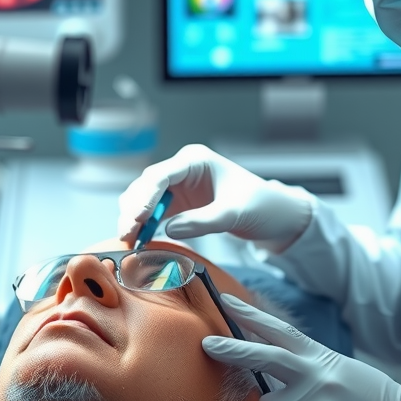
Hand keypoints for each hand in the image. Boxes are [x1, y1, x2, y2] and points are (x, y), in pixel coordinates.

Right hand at [116, 144, 313, 252]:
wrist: (274, 215)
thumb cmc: (260, 206)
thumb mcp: (234, 214)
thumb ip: (203, 221)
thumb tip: (169, 229)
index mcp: (195, 160)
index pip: (161, 176)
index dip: (145, 197)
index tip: (137, 218)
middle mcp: (181, 169)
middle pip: (145, 186)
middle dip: (133, 210)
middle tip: (127, 235)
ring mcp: (177, 186)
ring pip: (143, 199)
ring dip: (133, 218)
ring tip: (128, 240)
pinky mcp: (177, 204)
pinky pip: (152, 212)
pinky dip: (143, 225)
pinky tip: (138, 241)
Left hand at [202, 294, 400, 400]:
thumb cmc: (371, 398)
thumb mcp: (339, 370)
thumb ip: (304, 369)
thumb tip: (266, 377)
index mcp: (320, 358)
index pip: (279, 333)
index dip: (251, 317)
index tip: (227, 303)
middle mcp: (315, 379)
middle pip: (263, 362)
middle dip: (233, 353)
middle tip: (208, 345)